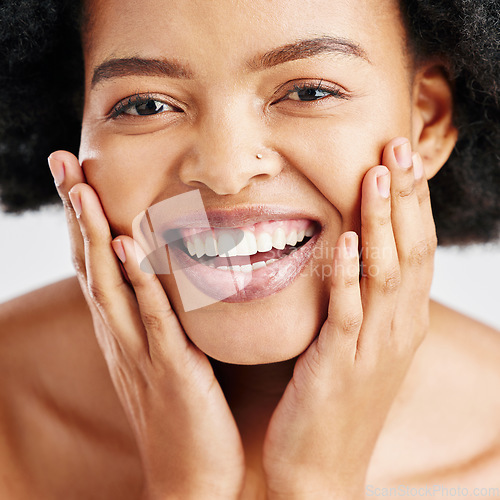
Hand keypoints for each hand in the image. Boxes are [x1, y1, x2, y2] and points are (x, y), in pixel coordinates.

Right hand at [48, 151, 244, 499]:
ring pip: (110, 286)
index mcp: (124, 333)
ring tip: (80, 190)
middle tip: (62, 164)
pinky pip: (152, 320)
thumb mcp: (166, 357)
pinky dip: (136, 282)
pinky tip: (123, 247)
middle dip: (75, 214)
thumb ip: (161, 320)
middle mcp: (123, 337)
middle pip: (91, 266)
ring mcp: (141, 353)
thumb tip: (167, 282)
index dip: (82, 223)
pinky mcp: (170, 370)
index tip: (74, 179)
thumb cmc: (184, 412)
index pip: (96, 267)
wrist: (191, 476)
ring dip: (92, 236)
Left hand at [262, 138, 435, 498]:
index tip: (402, 155)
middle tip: (399, 144)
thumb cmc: (336, 397)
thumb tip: (351, 253)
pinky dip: (350, 274)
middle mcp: (398, 328)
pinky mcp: (340, 364)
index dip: (412, 201)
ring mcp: (373, 346)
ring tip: (377, 173)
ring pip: (385, 273)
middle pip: (410, 249)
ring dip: (383, 221)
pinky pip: (348, 312)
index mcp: (403, 320)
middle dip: (406, 196)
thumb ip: (360, 300)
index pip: (415, 248)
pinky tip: (348, 239)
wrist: (320, 465)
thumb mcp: (358, 342)